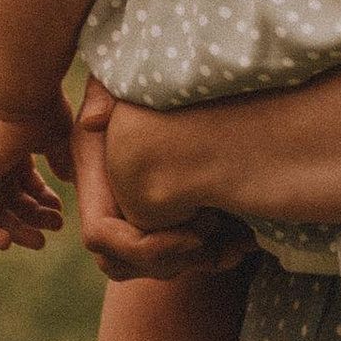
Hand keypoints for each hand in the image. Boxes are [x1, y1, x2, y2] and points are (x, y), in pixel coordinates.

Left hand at [0, 94, 73, 250]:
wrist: (24, 93)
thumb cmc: (45, 108)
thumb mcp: (59, 138)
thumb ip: (61, 159)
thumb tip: (66, 179)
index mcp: (13, 146)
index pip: (22, 182)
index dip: (41, 200)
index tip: (60, 211)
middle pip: (9, 197)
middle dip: (32, 217)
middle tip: (54, 229)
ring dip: (14, 227)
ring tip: (38, 242)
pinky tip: (6, 241)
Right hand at [72, 81, 253, 282]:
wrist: (181, 75)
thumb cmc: (149, 72)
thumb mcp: (124, 76)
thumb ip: (106, 91)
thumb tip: (92, 122)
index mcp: (96, 176)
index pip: (100, 238)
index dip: (143, 246)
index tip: (196, 226)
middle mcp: (111, 203)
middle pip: (123, 265)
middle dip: (173, 260)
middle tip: (218, 233)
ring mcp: (137, 216)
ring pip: (156, 268)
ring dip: (198, 263)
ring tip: (239, 242)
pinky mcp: (167, 220)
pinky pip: (182, 260)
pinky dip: (214, 258)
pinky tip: (248, 243)